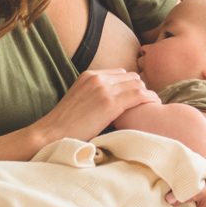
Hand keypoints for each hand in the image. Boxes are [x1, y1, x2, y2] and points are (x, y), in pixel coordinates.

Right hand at [29, 69, 158, 148]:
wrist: (51, 133)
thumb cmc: (66, 124)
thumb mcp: (80, 99)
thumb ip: (95, 94)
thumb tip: (114, 101)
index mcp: (89, 75)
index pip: (121, 73)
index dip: (131, 85)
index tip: (137, 97)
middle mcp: (97, 78)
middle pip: (131, 77)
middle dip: (141, 89)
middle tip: (147, 103)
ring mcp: (103, 89)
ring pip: (138, 84)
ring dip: (147, 94)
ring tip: (153, 105)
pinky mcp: (109, 103)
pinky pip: (139, 95)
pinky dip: (149, 99)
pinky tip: (154, 106)